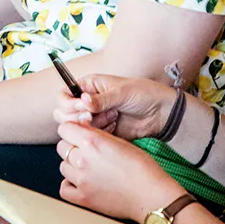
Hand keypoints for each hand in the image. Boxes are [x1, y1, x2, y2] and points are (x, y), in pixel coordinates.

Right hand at [53, 74, 176, 140]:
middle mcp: (87, 102)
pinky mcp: (101, 132)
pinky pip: (91, 137)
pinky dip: (100, 134)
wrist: (160, 113)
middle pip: (64, 114)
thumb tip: (83, 101)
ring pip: (76, 128)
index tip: (82, 107)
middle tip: (92, 117)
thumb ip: (101, 100)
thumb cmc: (143, 94)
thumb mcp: (121, 92)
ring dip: (92, 125)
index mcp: (89, 86)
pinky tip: (115, 127)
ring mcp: (94, 118)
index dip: (68, 103)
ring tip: (112, 117)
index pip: (64, 95)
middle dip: (77, 117)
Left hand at [56, 121, 184, 223]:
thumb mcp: (121, 142)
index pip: (64, 129)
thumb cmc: (142, 168)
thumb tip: (84, 133)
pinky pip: (64, 188)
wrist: (150, 195)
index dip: (72, 129)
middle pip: (61, 147)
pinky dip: (69, 184)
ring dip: (72, 164)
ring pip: (62, 166)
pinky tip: (80, 181)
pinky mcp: (83, 199)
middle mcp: (83, 160)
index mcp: (93, 141)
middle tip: (85, 150)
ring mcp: (81, 181)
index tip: (78, 133)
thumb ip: (98, 136)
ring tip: (87, 166)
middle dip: (71, 145)